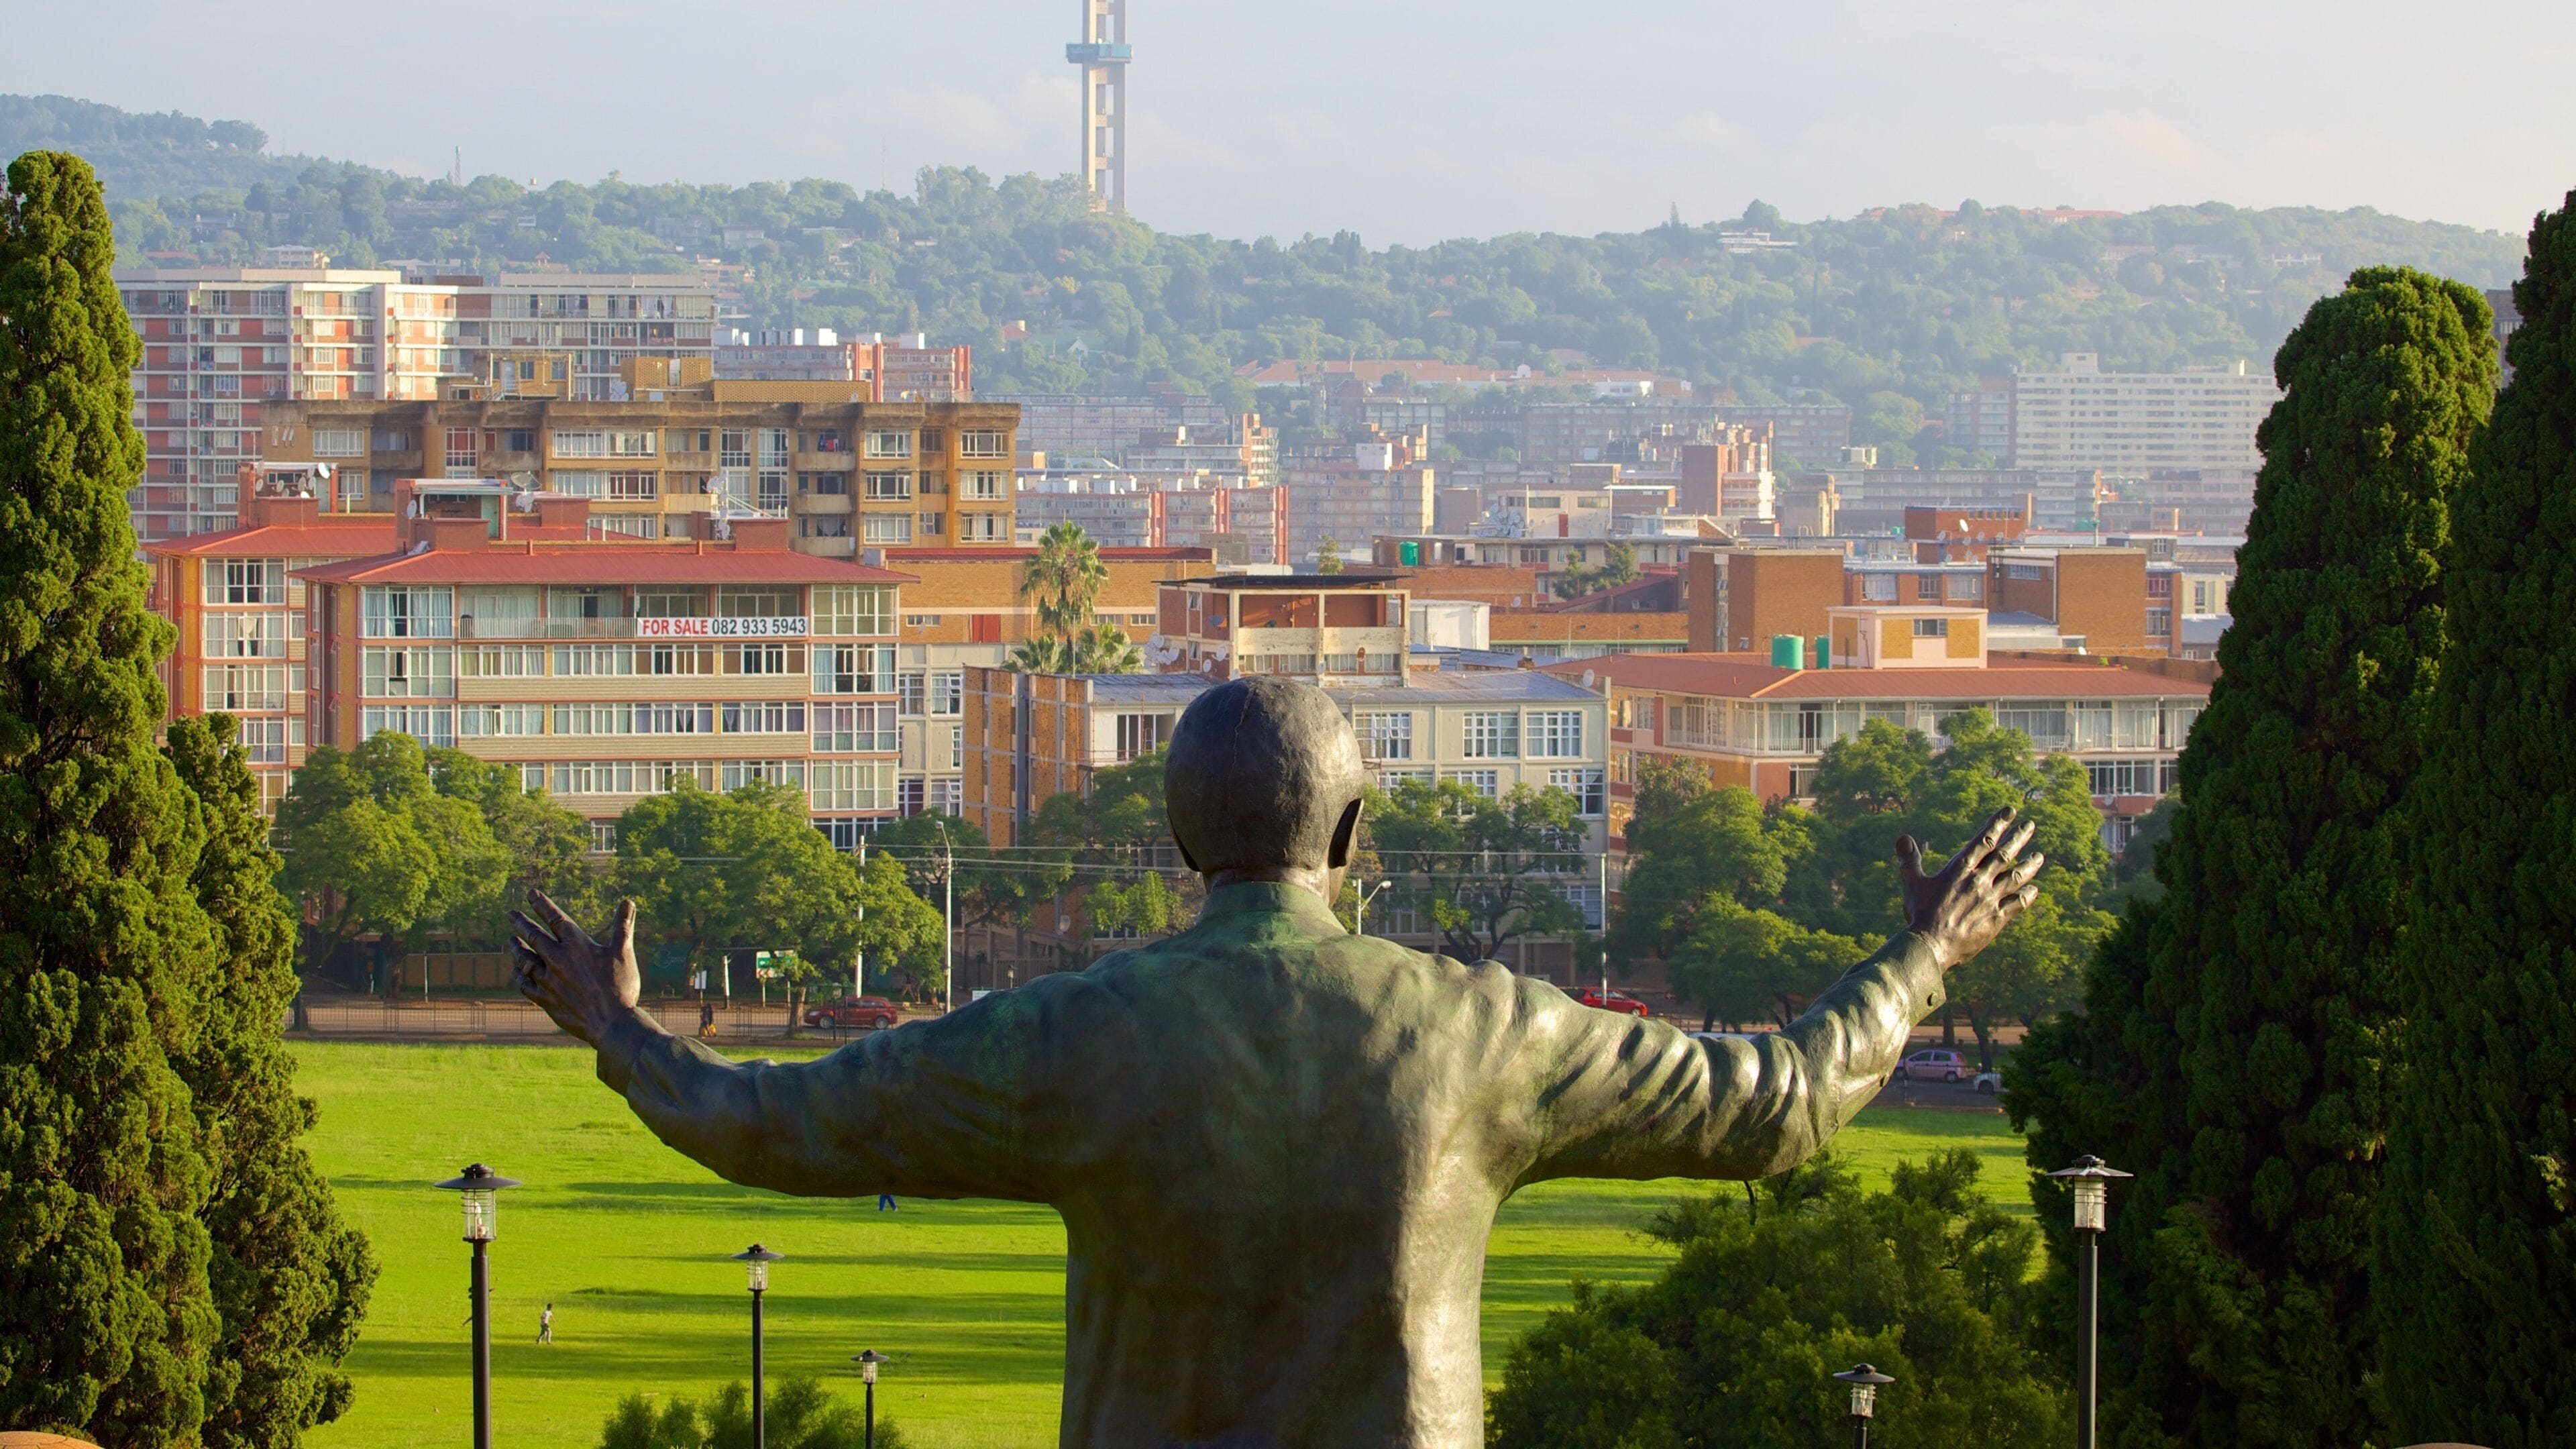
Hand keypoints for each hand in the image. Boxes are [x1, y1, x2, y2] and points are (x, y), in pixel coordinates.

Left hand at [512, 891, 642, 1045]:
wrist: (611, 1023)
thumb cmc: (621, 986)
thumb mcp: (623, 953)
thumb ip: (623, 926)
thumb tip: (628, 901)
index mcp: (577, 945)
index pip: (555, 918)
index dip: (542, 904)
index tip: (531, 894)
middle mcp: (558, 960)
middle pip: (534, 936)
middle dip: (521, 923)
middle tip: (511, 914)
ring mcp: (549, 980)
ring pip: (525, 960)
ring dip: (516, 949)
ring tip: (510, 941)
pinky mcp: (545, 999)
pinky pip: (525, 985)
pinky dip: (519, 976)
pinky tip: (516, 971)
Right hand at [1895, 807, 2043, 971]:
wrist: (1931, 944)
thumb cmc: (1919, 913)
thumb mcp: (1912, 883)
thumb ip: (1909, 860)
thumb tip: (1903, 838)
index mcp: (1960, 869)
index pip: (1984, 841)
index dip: (1998, 824)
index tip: (2010, 811)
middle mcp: (1979, 880)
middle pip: (2004, 854)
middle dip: (2019, 838)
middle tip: (2030, 825)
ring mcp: (1990, 899)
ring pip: (2016, 877)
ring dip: (2030, 865)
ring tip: (2040, 856)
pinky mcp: (1996, 919)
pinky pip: (2017, 904)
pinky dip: (2027, 895)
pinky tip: (2034, 890)